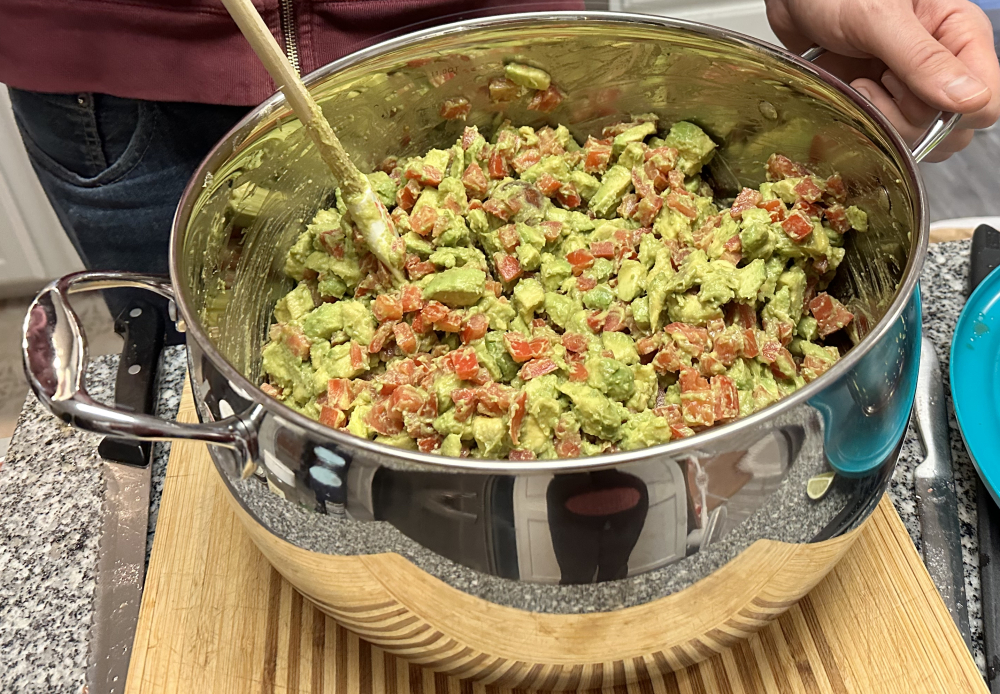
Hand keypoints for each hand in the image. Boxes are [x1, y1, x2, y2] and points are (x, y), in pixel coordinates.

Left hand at [765, 0, 999, 160]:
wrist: (794, 0)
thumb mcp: (879, 18)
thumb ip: (923, 59)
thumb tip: (971, 99)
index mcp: (960, 36)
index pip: (985, 101)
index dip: (952, 112)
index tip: (909, 87)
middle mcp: (942, 67)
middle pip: (951, 129)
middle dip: (911, 119)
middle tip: (877, 81)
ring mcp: (909, 89)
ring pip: (918, 138)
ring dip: (884, 121)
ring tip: (859, 84)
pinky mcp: (880, 103)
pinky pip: (886, 136)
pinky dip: (866, 126)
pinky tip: (850, 95)